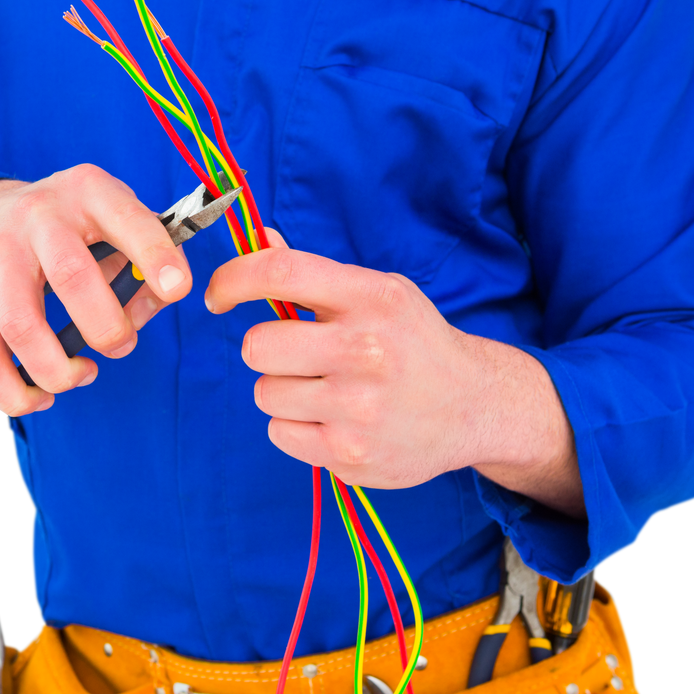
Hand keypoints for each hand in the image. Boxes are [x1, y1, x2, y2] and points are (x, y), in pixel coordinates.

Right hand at [0, 165, 192, 415]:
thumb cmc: (69, 225)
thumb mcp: (111, 219)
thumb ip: (142, 261)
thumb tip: (157, 302)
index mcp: (88, 193)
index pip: (127, 220)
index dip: (155, 256)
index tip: (177, 290)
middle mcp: (39, 219)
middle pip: (70, 277)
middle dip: (106, 327)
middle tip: (122, 345)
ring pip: (21, 327)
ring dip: (58, 369)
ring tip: (83, 373)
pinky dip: (13, 392)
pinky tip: (42, 396)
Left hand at [204, 230, 582, 515]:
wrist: (474, 406)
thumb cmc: (414, 343)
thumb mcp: (379, 295)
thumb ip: (315, 275)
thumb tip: (260, 239)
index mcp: (372, 298)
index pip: (280, 273)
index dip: (234, 279)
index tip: (219, 295)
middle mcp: (366, 350)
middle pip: (258, 346)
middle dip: (267, 350)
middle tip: (297, 355)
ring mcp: (358, 408)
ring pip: (265, 393)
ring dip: (283, 391)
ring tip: (327, 390)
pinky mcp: (350, 455)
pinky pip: (279, 433)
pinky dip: (296, 427)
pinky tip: (334, 420)